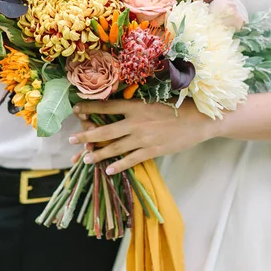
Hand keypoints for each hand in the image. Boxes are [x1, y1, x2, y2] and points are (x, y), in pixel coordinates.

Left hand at [69, 99, 217, 173]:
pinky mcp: (153, 150)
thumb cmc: (178, 107)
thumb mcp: (155, 100)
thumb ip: (137, 105)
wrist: (199, 120)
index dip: (89, 108)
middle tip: (71, 139)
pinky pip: (131, 160)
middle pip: (105, 129)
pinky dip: (119, 166)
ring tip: (85, 158)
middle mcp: (136, 122)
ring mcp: (143, 138)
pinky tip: (108, 170)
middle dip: (86, 135)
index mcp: (136, 106)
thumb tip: (120, 105)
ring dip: (98, 153)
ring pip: (115, 147)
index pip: (107, 106)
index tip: (75, 109)